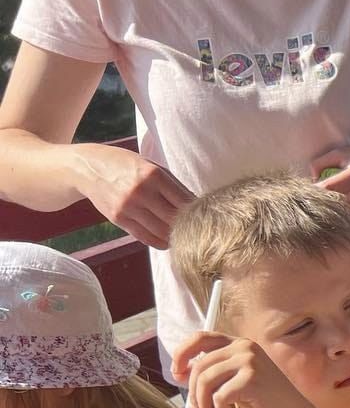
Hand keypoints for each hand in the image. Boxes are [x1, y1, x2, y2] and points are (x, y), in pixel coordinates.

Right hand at [73, 143, 191, 248]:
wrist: (87, 167)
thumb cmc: (125, 165)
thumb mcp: (151, 166)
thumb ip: (173, 185)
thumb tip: (196, 204)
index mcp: (154, 175)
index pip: (184, 200)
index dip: (197, 211)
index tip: (204, 216)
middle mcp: (141, 191)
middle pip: (174, 219)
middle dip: (188, 226)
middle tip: (197, 230)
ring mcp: (128, 207)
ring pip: (161, 231)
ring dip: (174, 237)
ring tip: (183, 237)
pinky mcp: (118, 218)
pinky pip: (145, 237)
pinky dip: (159, 242)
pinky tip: (167, 241)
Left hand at [171, 333, 317, 407]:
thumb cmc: (263, 399)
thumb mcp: (236, 379)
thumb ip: (214, 371)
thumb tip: (180, 373)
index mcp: (239, 343)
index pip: (201, 337)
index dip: (182, 353)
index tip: (176, 373)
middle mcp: (244, 346)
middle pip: (200, 366)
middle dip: (194, 394)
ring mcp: (250, 361)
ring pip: (205, 381)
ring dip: (205, 406)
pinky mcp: (252, 379)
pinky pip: (219, 396)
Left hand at [313, 144, 349, 218]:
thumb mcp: (345, 152)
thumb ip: (323, 162)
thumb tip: (311, 178)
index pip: (331, 187)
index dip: (316, 192)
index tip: (305, 192)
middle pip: (337, 203)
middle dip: (324, 201)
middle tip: (313, 199)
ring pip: (346, 212)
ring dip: (335, 208)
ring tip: (329, 202)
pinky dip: (348, 211)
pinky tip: (345, 204)